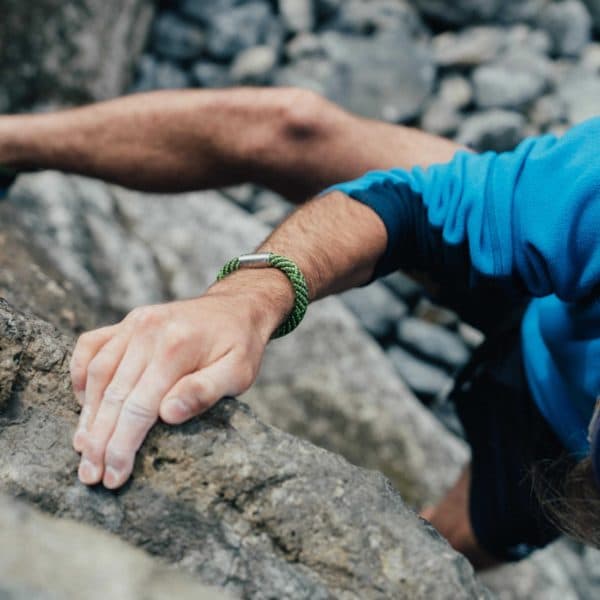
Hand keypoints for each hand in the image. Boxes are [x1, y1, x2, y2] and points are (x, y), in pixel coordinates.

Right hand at [70, 274, 289, 488]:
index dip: (123, 445)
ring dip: (87, 413)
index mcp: (177, 347)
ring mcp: (135, 323)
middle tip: (90, 474)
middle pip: (114, 394)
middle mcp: (149, 332)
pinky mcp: (129, 321)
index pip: (140, 406)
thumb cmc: (240, 345)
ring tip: (82, 447)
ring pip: (98, 372)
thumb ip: (204, 391)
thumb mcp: (239, 372)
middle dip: (99, 439)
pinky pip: (91, 345)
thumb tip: (168, 415)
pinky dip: (80, 373)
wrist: (238, 306)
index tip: (113, 475)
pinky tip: (81, 401)